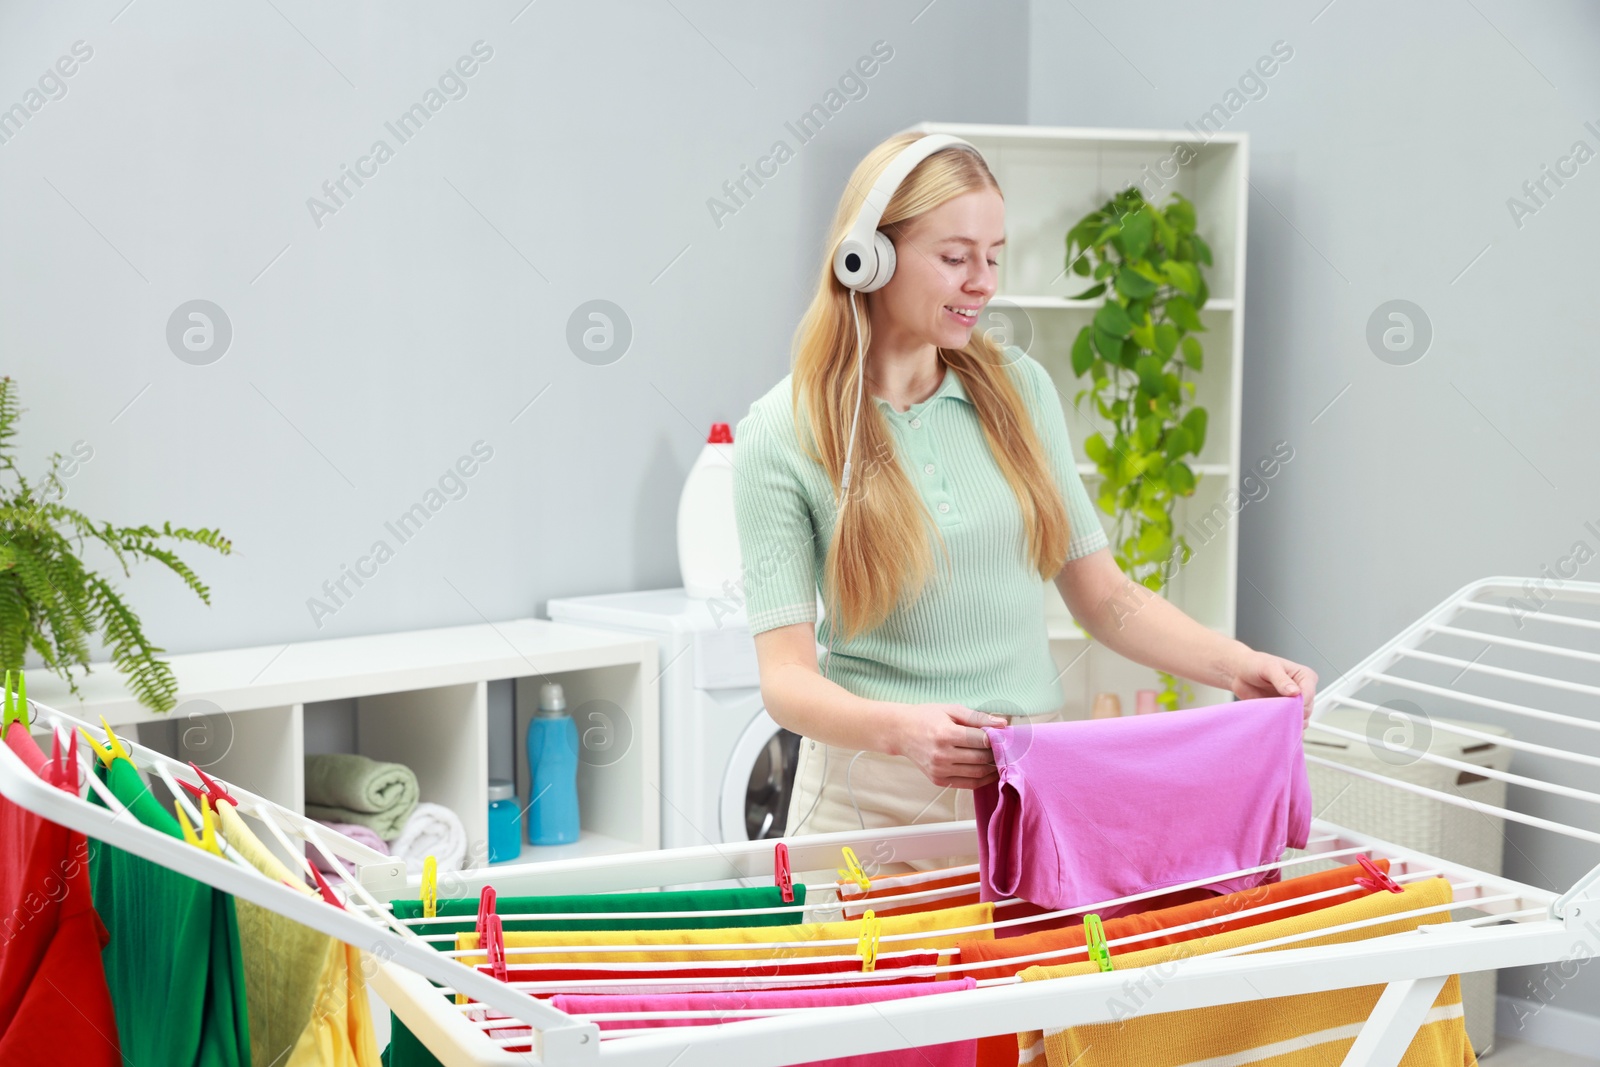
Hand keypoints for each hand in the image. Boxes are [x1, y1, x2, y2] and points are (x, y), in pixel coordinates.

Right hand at [890, 703, 1008, 788]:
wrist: (900, 732)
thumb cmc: (926, 717)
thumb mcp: (951, 710)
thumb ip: (978, 717)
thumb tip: (1002, 724)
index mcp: (946, 734)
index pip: (981, 740)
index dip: (997, 739)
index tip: (1005, 736)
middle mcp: (942, 755)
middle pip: (981, 758)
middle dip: (996, 753)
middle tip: (1004, 748)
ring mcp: (939, 770)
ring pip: (977, 773)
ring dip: (993, 768)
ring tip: (999, 759)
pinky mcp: (938, 780)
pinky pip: (968, 784)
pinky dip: (982, 779)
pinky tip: (989, 771)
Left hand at [1226, 646, 1316, 726]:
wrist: (1240, 672)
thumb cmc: (1255, 664)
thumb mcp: (1269, 667)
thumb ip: (1282, 680)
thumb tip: (1294, 692)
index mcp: (1304, 676)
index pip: (1309, 694)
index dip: (1300, 703)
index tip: (1287, 705)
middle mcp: (1302, 691)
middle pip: (1306, 710)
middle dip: (1293, 713)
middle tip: (1277, 710)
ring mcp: (1293, 703)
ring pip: (1299, 720)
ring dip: (1287, 721)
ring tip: (1273, 714)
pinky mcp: (1284, 712)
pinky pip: (1289, 725)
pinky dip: (1283, 727)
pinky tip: (1274, 723)